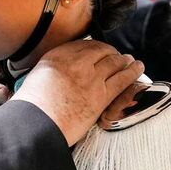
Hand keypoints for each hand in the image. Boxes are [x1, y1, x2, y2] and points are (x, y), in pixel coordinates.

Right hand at [12, 40, 142, 145]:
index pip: (81, 45)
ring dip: (125, 60)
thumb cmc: (32, 108)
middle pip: (101, 51)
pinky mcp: (102, 95)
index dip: (94, 47)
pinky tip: (138, 68)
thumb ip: (48, 72)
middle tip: (117, 55)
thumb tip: (54, 75)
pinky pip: (123, 79)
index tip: (98, 50)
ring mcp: (91, 77)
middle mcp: (76, 62)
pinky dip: (133, 72)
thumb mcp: (35, 79)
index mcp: (56, 56)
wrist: (37, 124)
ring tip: (131, 60)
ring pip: (115, 62)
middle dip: (111, 52)